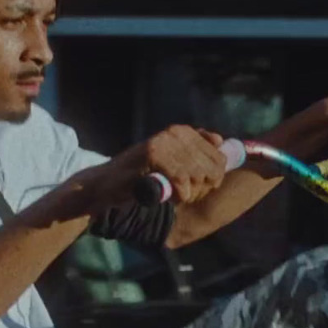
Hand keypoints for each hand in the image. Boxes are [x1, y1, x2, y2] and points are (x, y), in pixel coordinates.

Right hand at [106, 125, 228, 205]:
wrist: (106, 184)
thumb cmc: (140, 176)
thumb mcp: (172, 163)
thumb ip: (196, 151)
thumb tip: (220, 141)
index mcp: (184, 132)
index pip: (220, 158)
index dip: (213, 179)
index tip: (195, 187)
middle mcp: (176, 132)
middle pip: (214, 168)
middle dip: (202, 188)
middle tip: (184, 194)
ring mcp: (165, 141)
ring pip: (200, 175)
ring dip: (189, 193)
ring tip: (173, 195)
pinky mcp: (154, 154)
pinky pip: (183, 180)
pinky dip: (179, 194)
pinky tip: (167, 196)